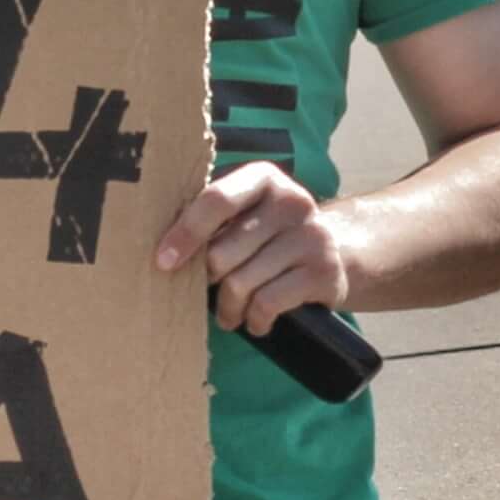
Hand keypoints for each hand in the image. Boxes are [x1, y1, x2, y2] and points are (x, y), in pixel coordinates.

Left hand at [154, 161, 354, 338]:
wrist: (338, 253)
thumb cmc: (269, 237)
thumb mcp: (246, 215)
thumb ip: (211, 219)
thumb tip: (161, 252)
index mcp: (264, 178)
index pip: (217, 200)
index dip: (185, 233)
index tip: (163, 262)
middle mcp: (292, 201)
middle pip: (223, 253)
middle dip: (208, 281)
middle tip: (209, 291)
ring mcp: (312, 236)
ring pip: (241, 284)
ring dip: (229, 309)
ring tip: (230, 314)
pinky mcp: (324, 272)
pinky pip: (267, 304)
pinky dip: (255, 320)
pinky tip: (257, 321)